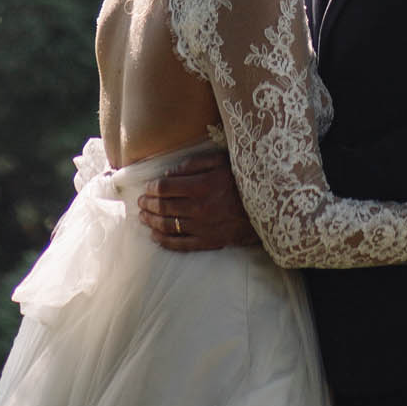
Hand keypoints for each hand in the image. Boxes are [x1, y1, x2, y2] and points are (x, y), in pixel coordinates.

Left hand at [137, 151, 259, 252]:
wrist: (266, 207)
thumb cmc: (242, 180)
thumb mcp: (221, 161)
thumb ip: (194, 164)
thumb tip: (170, 172)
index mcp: (201, 186)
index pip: (166, 187)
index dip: (152, 187)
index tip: (147, 187)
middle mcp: (198, 208)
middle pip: (163, 207)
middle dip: (148, 204)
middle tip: (140, 202)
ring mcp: (202, 227)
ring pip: (168, 226)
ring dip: (152, 221)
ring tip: (143, 217)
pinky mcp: (208, 242)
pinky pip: (181, 244)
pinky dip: (165, 241)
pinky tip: (155, 237)